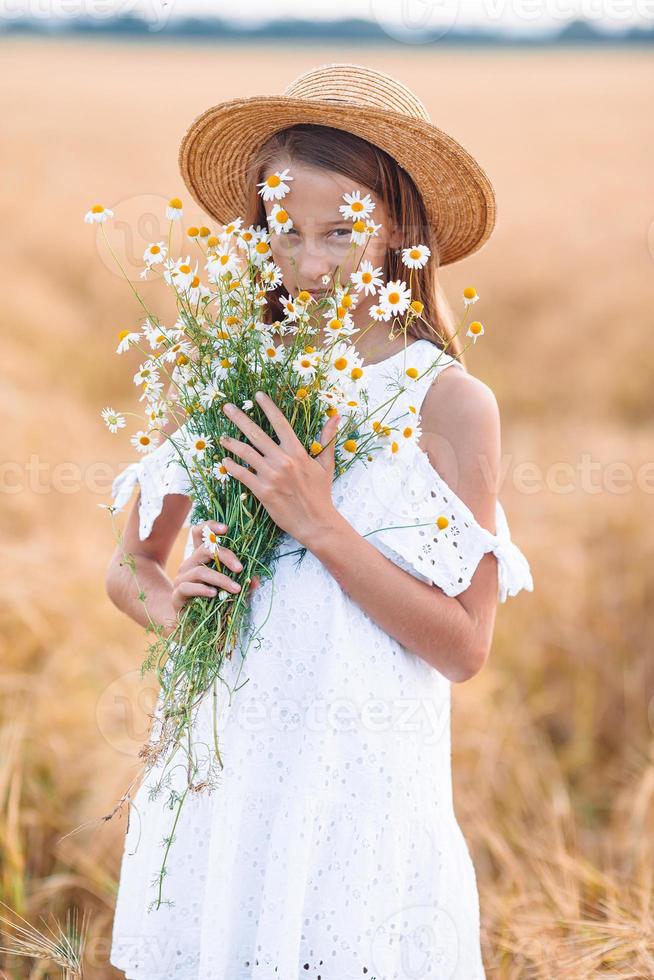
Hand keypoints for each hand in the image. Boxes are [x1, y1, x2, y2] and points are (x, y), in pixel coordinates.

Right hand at [169, 520, 259, 617]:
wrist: (193, 624)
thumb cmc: (214, 602)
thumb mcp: (231, 589)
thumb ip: (242, 582)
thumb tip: (255, 580)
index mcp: (201, 557)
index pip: (200, 533)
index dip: (210, 526)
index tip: (226, 529)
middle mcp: (189, 564)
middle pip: (204, 550)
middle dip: (225, 557)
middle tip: (240, 569)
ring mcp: (181, 578)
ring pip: (200, 571)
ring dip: (221, 579)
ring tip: (236, 589)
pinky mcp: (177, 594)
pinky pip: (188, 587)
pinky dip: (203, 590)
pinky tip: (214, 594)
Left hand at [218, 391, 340, 547]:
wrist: (316, 522)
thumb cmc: (321, 493)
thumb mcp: (326, 464)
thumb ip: (327, 438)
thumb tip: (335, 415)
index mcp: (298, 452)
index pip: (280, 423)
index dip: (268, 407)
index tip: (258, 395)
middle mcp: (283, 461)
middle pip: (256, 434)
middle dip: (240, 418)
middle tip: (227, 407)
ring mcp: (271, 476)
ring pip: (245, 453)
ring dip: (231, 443)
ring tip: (222, 437)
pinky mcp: (263, 491)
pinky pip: (242, 475)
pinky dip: (232, 467)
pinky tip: (225, 462)